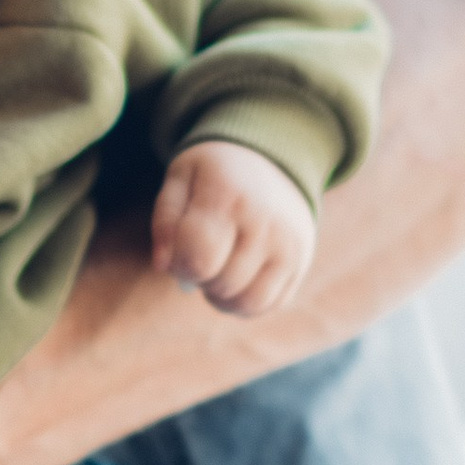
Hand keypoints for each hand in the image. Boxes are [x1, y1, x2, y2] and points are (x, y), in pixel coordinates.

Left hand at [151, 139, 317, 317]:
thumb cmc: (215, 174)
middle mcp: (265, 221)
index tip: (179, 249)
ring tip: (216, 271)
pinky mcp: (301, 262)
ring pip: (247, 303)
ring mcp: (288, 244)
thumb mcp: (181, 178)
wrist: (272, 159)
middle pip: (221, 284)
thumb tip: (164, 266)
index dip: (179, 264)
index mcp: (228, 195)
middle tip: (201, 253)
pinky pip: (268, 305)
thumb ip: (165, 221)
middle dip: (200, 278)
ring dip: (221, 297)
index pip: (198, 259)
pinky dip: (244, 303)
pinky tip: (236, 278)